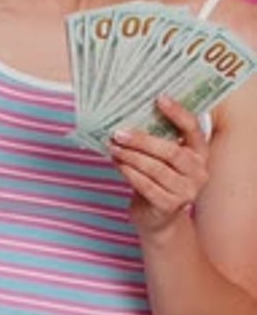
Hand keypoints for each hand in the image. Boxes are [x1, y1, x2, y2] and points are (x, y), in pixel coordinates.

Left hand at [108, 94, 209, 236]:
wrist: (158, 216)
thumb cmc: (159, 177)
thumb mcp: (163, 156)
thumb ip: (157, 137)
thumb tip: (129, 114)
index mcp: (200, 152)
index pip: (192, 128)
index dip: (177, 112)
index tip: (159, 98)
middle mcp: (199, 171)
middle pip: (170, 151)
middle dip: (142, 140)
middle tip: (118, 132)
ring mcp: (187, 191)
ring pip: (155, 168)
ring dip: (131, 156)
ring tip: (113, 146)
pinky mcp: (170, 206)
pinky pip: (146, 186)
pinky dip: (129, 173)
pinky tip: (118, 163)